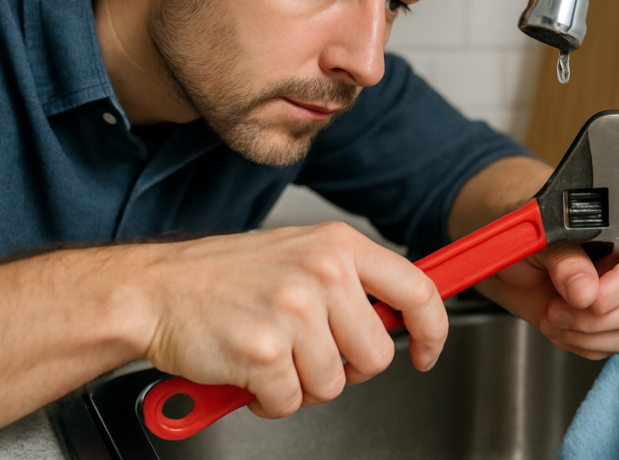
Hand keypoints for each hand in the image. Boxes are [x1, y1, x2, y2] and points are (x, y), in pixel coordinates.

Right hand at [139, 222, 447, 417]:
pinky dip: (269, 399)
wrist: (156, 289)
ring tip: (271, 354)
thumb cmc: (228, 276)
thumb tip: (399, 317)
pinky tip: (248, 370)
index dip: (432, 330)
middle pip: (376, 354)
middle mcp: (323, 272)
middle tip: (307, 352)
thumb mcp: (302, 254)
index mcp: (340, 246)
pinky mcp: (263, 351)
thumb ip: (353, 282)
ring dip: (301, 384)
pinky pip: (290, 402)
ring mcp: (293, 310)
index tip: (424, 351)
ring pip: (334, 384)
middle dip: (345, 368)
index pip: (417, 289)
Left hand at [473, 221, 618, 358]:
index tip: (579, 296)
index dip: (613, 287)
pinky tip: (562, 324)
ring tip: (554, 315)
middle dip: (592, 316)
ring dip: (584, 333)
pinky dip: (581, 342)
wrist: (515, 257)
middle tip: (557, 307)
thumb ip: (564, 260)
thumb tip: (585, 290)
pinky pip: (614, 346)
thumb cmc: (532, 233)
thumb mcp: (540, 238)